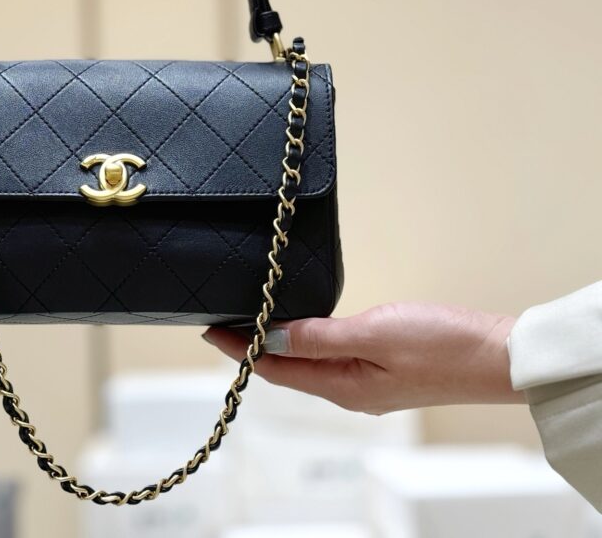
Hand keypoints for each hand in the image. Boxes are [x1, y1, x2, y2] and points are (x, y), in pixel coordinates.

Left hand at [204, 302, 523, 414]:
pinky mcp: (385, 370)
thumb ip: (319, 337)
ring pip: (308, 364)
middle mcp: (351, 390)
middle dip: (252, 347)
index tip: (212, 329)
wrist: (500, 357)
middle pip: (287, 369)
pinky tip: (303, 331)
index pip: (275, 368)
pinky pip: (331, 358)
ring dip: (278, 345)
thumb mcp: (373, 334)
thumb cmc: (444, 346)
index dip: (240, 348)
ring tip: (254, 324)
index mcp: (343, 387)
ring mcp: (368, 383)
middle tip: (224, 324)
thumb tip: (272, 337)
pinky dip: (307, 343)